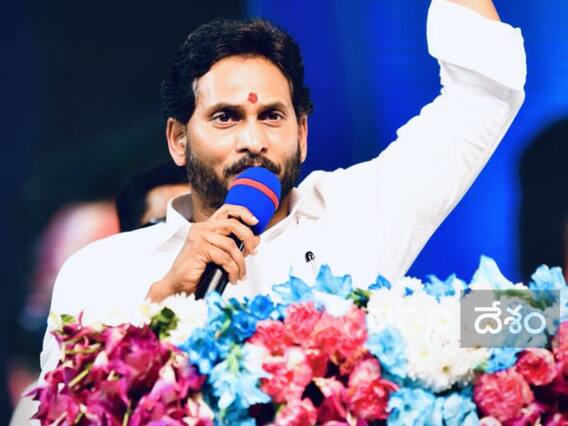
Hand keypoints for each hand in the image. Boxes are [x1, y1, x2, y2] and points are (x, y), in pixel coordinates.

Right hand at [146, 204, 260, 301]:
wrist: (179, 284)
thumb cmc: (197, 270)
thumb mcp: (221, 255)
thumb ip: (237, 246)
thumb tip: (256, 239)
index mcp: (207, 227)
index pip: (227, 210)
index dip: (243, 212)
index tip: (255, 222)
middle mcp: (202, 228)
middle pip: (233, 223)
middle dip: (248, 238)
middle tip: (253, 252)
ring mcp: (199, 236)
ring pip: (231, 245)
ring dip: (240, 263)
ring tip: (240, 275)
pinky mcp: (198, 248)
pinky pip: (224, 258)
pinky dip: (232, 270)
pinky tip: (232, 278)